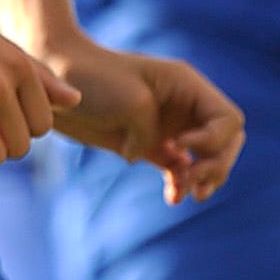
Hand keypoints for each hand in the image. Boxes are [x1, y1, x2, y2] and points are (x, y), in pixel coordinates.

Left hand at [38, 34, 244, 203]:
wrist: (50, 88)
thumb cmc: (90, 81)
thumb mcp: (131, 101)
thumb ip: (152, 130)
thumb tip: (149, 154)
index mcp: (186, 85)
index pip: (228, 118)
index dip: (214, 140)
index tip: (178, 145)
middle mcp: (184, 106)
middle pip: (227, 141)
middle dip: (218, 164)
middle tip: (195, 179)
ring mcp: (168, 126)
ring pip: (206, 158)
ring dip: (205, 177)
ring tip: (191, 193)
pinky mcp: (148, 145)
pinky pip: (179, 169)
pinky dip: (181, 183)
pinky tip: (173, 197)